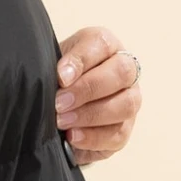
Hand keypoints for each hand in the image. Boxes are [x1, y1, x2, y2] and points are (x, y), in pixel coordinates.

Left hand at [55, 25, 143, 165]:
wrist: (55, 106)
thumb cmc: (56, 79)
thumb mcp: (51, 64)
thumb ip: (55, 66)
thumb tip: (60, 80)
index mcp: (106, 46)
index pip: (102, 44)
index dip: (81, 60)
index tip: (60, 77)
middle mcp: (125, 70)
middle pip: (121, 73)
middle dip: (87, 89)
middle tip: (59, 102)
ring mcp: (130, 100)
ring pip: (125, 105)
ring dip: (90, 115)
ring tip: (62, 121)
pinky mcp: (124, 129)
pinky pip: (117, 134)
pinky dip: (93, 137)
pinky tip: (72, 136)